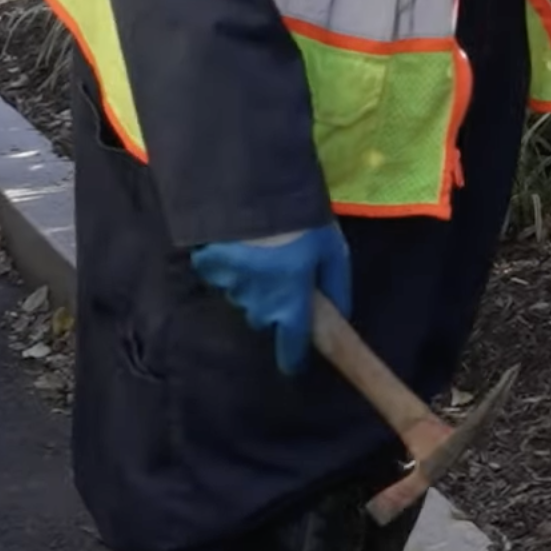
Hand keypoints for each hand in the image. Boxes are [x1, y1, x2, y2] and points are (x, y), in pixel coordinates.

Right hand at [186, 224, 353, 373]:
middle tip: (285, 277)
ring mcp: (230, 286)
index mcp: (290, 304)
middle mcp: (258, 304)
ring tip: (262, 253)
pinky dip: (231, 266)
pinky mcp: (209, 266)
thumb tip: (341, 315)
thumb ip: (338, 286)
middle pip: (265, 318)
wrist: (255, 189)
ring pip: (244, 297)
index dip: (293, 358)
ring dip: (253, 285)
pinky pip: (222, 276)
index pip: (290, 348)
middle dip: (274, 307)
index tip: (293, 361)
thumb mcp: (334, 251)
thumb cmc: (304, 222)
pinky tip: (239, 244)